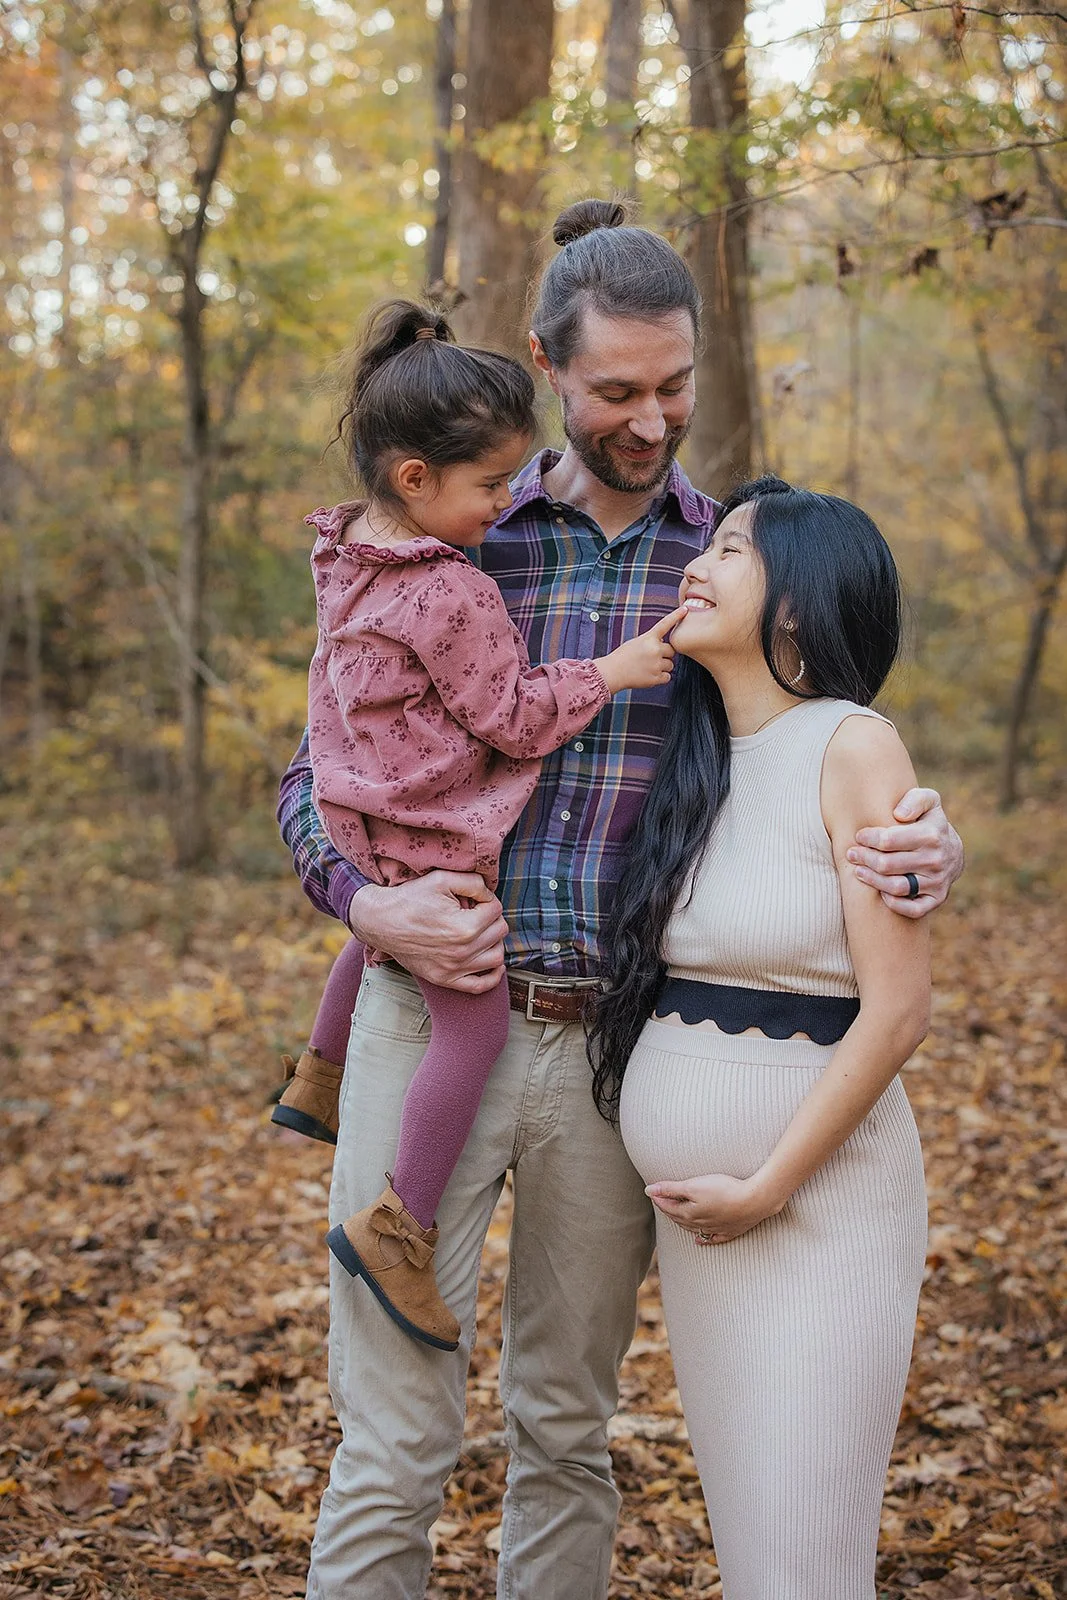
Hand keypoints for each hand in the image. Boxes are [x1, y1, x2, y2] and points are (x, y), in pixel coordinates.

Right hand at [348, 872, 506, 991]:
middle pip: (499, 932)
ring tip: (478, 931)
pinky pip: (481, 986)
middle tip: (473, 912)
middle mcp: (462, 952)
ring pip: (497, 957)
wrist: (380, 921)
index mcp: (464, 927)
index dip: (485, 899)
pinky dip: (492, 976)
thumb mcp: (442, 879)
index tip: (470, 899)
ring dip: (493, 941)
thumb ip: (474, 882)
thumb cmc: (409, 899)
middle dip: (490, 918)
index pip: (496, 910)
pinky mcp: (445, 979)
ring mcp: (454, 969)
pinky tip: (488, 961)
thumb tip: (490, 894)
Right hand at [595, 605, 686, 693]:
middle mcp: (655, 649)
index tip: (686, 609)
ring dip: (663, 667)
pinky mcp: (656, 678)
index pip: (665, 624)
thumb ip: (652, 641)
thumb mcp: (636, 642)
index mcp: (648, 638)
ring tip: (648, 667)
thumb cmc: (623, 657)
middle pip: (672, 651)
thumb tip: (665, 645)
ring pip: (670, 665)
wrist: (612, 672)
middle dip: (664, 654)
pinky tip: (649, 675)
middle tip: (651, 658)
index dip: (676, 615)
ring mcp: (656, 664)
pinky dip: (660, 677)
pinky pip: (667, 677)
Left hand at [645, 1173, 781, 1244]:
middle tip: (661, 1201)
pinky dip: (704, 1239)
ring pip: (693, 1229)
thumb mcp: (693, 1186)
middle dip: (669, 1209)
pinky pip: (713, 1238)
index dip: (659, 1198)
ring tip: (675, 1217)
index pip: (669, 1207)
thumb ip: (671, 1188)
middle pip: (679, 1218)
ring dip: (682, 1223)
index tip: (651, 1191)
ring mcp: (716, 1229)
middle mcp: (700, 1224)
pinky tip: (699, 1240)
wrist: (755, 1201)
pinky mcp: (730, 1231)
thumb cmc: (724, 1190)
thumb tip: (649, 1190)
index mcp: (689, 1213)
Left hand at [847, 787, 963, 918]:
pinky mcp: (937, 899)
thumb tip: (898, 814)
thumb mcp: (928, 801)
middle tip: (852, 854)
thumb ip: (914, 800)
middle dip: (864, 858)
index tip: (859, 836)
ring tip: (858, 871)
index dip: (868, 839)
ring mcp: (937, 882)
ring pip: (896, 887)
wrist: (953, 850)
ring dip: (872, 880)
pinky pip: (913, 909)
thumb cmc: (930, 822)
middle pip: (887, 864)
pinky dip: (894, 904)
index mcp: (931, 835)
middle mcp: (935, 860)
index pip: (888, 840)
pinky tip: (881, 893)